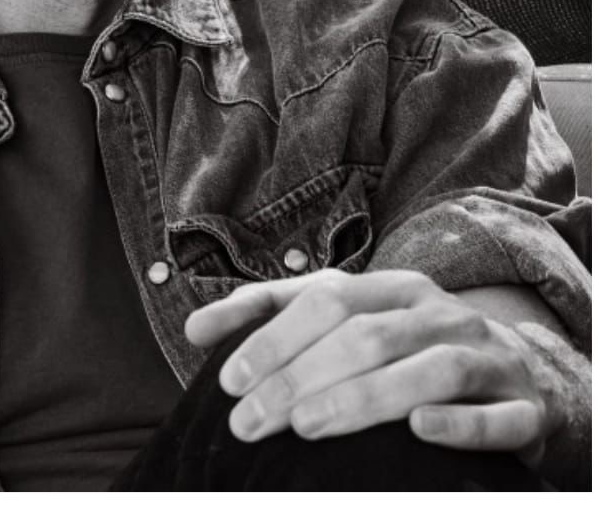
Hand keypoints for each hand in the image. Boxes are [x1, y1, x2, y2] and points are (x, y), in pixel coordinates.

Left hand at [184, 268, 559, 460]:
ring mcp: (485, 355)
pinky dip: (457, 423)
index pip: (326, 300)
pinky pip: (494, 415)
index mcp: (392, 288)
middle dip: (300, 378)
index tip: (227, 380)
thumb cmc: (409, 348)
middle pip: (364, 336)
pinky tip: (418, 429)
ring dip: (362, 398)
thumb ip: (274, 317)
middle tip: (250, 421)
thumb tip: (194, 329)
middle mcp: (437, 311)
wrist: (520, 373)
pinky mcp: (523, 405)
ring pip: (425, 369)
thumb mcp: (348, 321)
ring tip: (306, 426)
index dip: (274, 337)